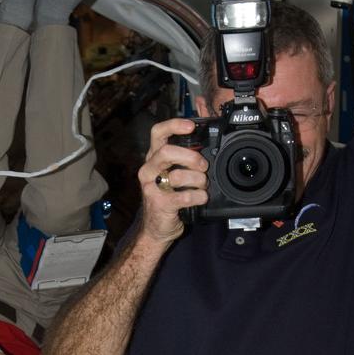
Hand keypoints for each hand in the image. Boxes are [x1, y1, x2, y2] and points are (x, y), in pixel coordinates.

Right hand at [138, 118, 208, 242]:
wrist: (156, 229)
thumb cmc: (168, 198)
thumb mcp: (173, 174)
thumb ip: (183, 159)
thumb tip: (204, 145)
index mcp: (154, 158)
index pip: (158, 133)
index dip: (174, 125)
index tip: (191, 126)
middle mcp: (149, 170)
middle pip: (166, 151)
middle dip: (191, 157)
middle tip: (203, 166)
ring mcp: (151, 187)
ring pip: (178, 175)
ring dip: (198, 180)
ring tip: (202, 185)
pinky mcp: (160, 204)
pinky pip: (184, 196)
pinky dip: (198, 197)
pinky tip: (201, 198)